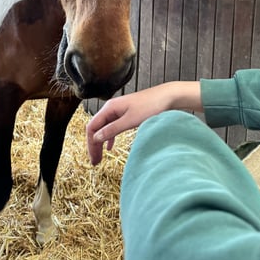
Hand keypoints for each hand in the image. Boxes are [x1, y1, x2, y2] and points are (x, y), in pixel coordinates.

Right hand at [85, 81, 201, 164]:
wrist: (168, 97)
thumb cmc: (151, 106)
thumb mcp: (130, 120)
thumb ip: (112, 129)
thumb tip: (96, 138)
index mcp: (109, 108)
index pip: (92, 127)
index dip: (90, 144)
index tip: (94, 159)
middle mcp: (111, 108)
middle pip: (96, 128)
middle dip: (94, 145)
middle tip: (95, 162)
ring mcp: (119, 111)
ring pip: (104, 128)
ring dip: (101, 142)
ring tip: (100, 157)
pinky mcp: (127, 114)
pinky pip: (113, 127)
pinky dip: (110, 137)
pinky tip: (110, 147)